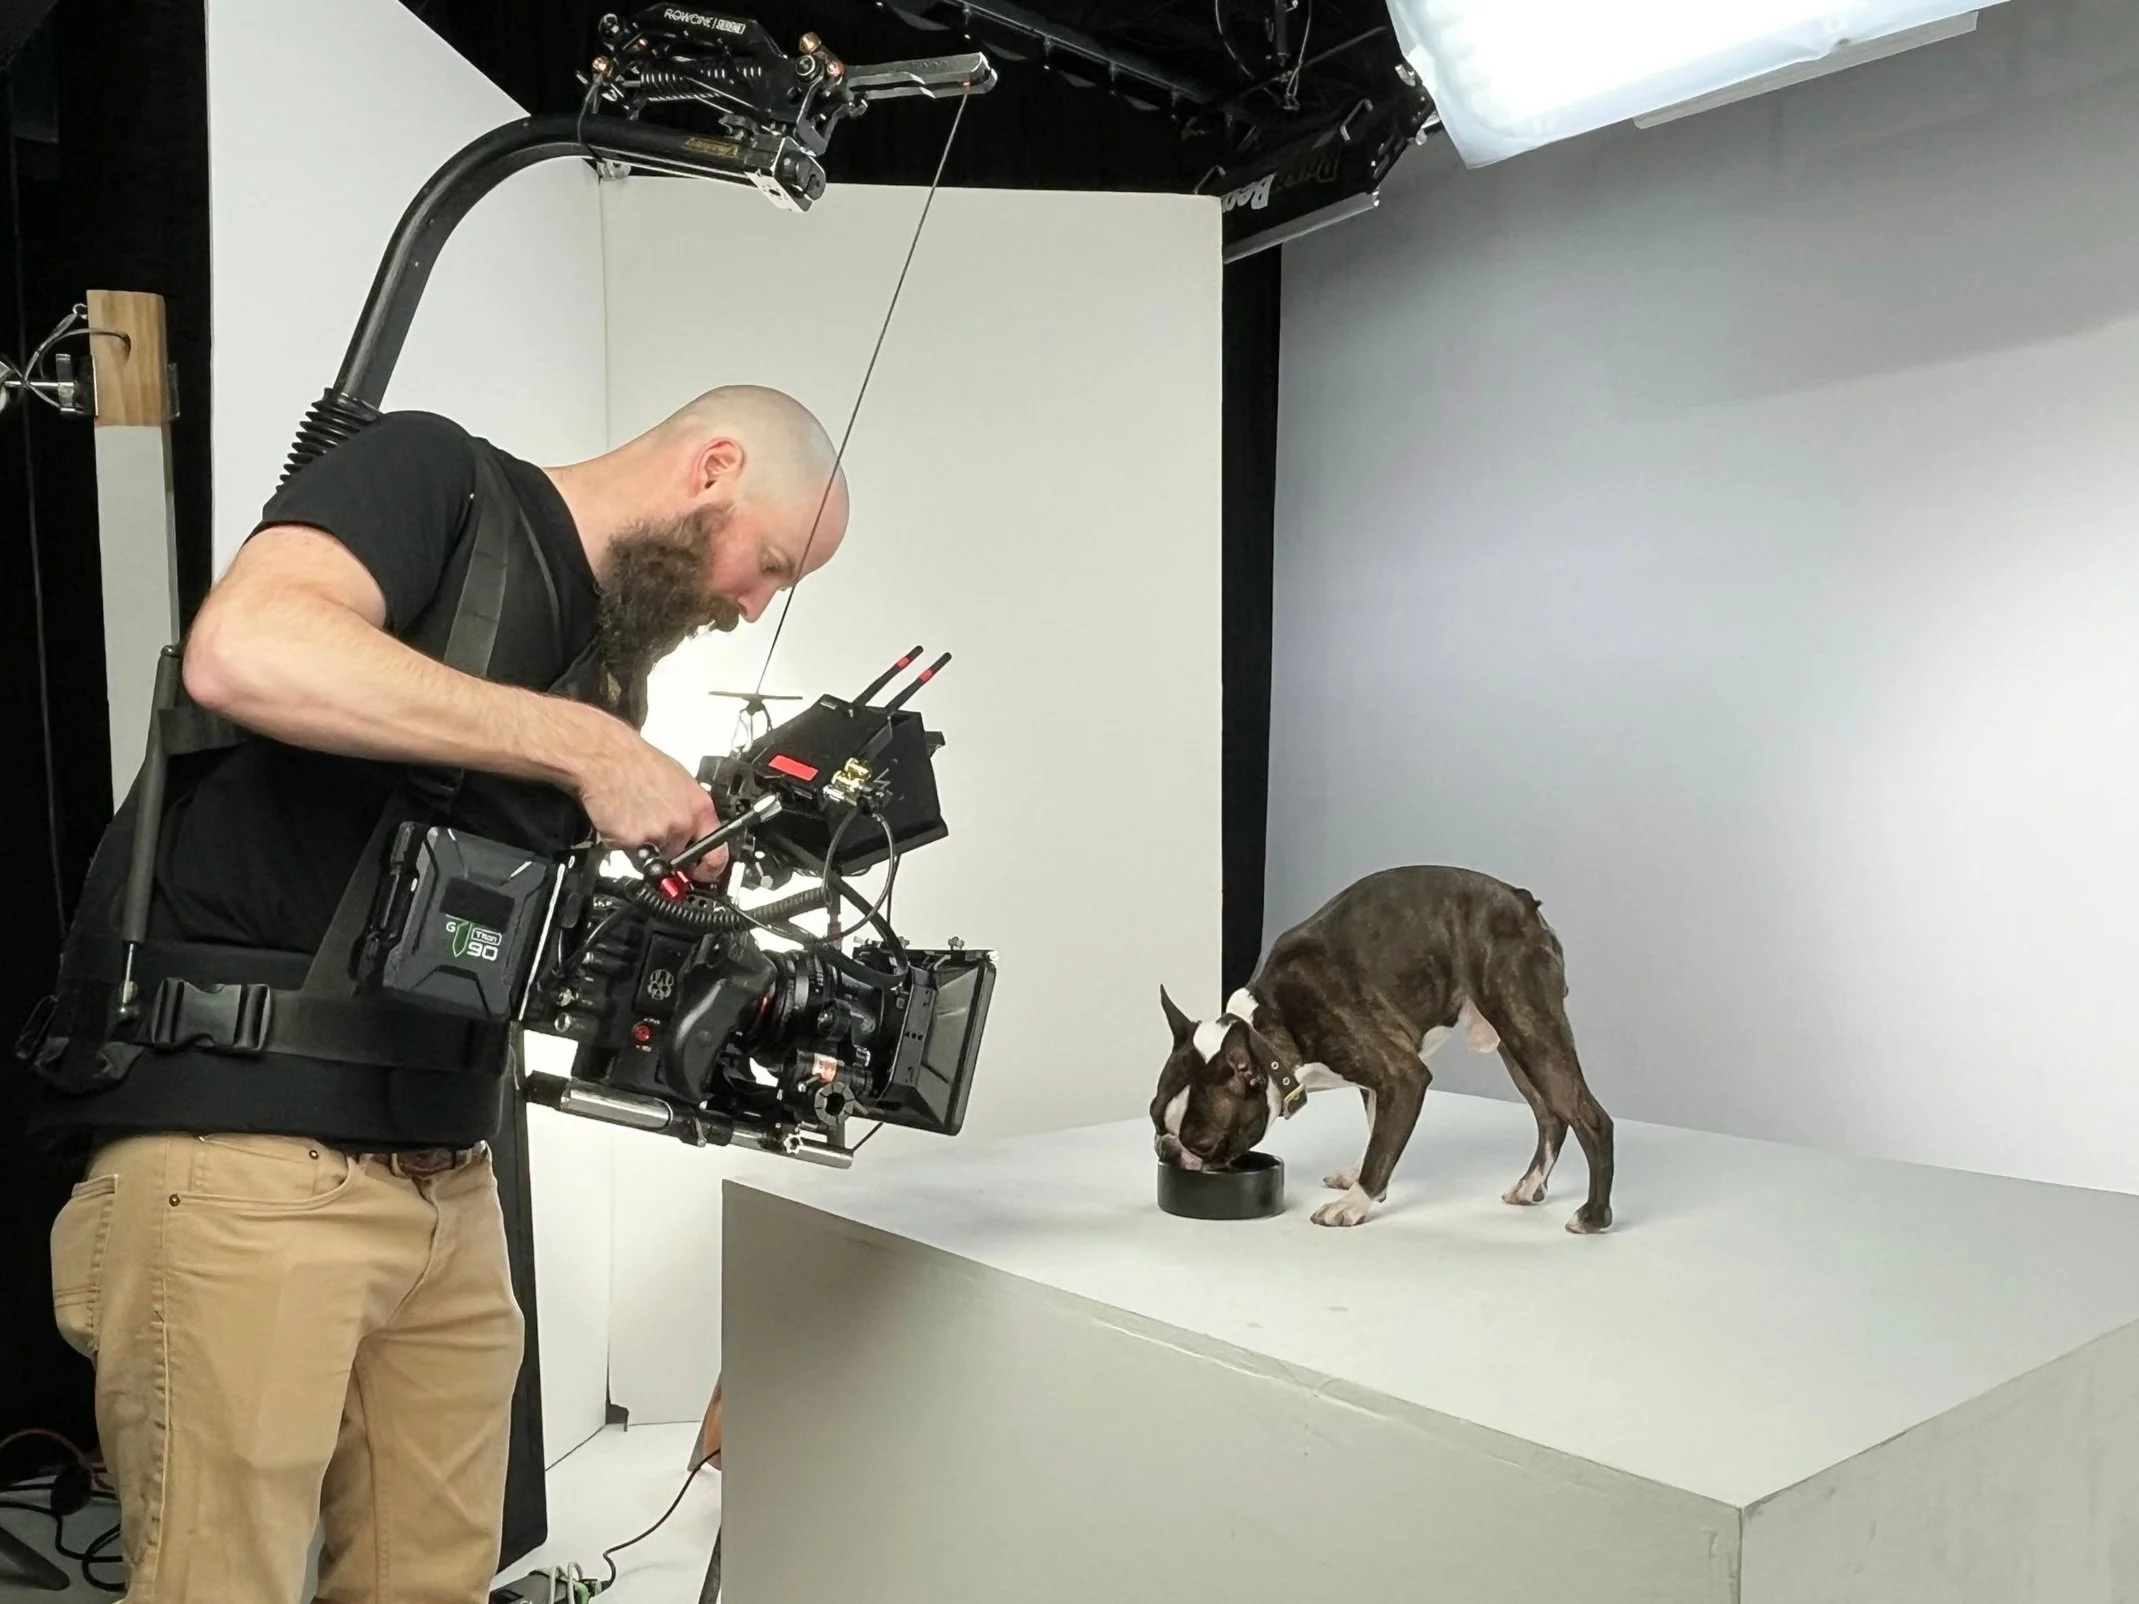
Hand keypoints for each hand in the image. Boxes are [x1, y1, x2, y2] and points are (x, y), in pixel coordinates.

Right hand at [570, 713, 729, 879]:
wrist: (605, 756)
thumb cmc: (637, 762)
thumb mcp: (679, 781)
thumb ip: (688, 809)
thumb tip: (692, 828)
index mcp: (699, 808)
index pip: (717, 854)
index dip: (709, 869)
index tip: (702, 874)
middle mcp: (682, 823)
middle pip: (678, 855)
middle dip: (665, 848)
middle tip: (649, 825)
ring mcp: (657, 834)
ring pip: (651, 853)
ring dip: (641, 842)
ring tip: (633, 813)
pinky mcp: (631, 841)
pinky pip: (627, 850)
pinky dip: (620, 839)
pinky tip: (619, 816)